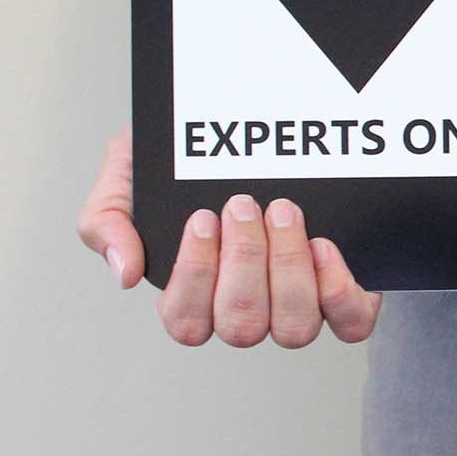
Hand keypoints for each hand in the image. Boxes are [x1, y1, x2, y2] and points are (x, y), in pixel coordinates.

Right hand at [76, 127, 380, 346]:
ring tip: (283, 212)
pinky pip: (350, 322)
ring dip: (288, 269)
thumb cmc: (183, 167)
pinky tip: (323, 246)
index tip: (202, 218)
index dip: (195, 276)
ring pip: (294, 328)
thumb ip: (107, 222)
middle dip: (244, 262)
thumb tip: (124, 273)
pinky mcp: (344, 293)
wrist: (255, 127)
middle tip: (243, 204)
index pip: (187, 322)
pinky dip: (338, 291)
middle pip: (242, 326)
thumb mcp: (128, 180)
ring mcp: (296, 306)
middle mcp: (245, 311)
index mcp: (193, 298)